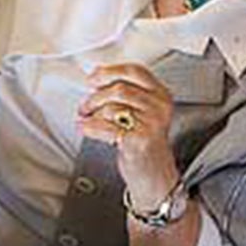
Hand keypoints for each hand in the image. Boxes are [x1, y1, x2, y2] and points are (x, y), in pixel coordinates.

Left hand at [77, 63, 178, 209]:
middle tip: (85, 106)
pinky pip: (106, 127)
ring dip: (92, 114)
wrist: (153, 174)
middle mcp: (159, 106)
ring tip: (86, 120)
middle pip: (119, 89)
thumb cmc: (143, 143)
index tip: (93, 78)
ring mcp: (151, 123)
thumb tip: (96, 80)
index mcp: (160, 94)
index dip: (110, 71)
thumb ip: (124, 96)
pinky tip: (85, 128)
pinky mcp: (139, 139)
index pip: (135, 72)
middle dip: (95, 97)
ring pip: (111, 108)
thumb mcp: (140, 113)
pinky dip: (90, 127)